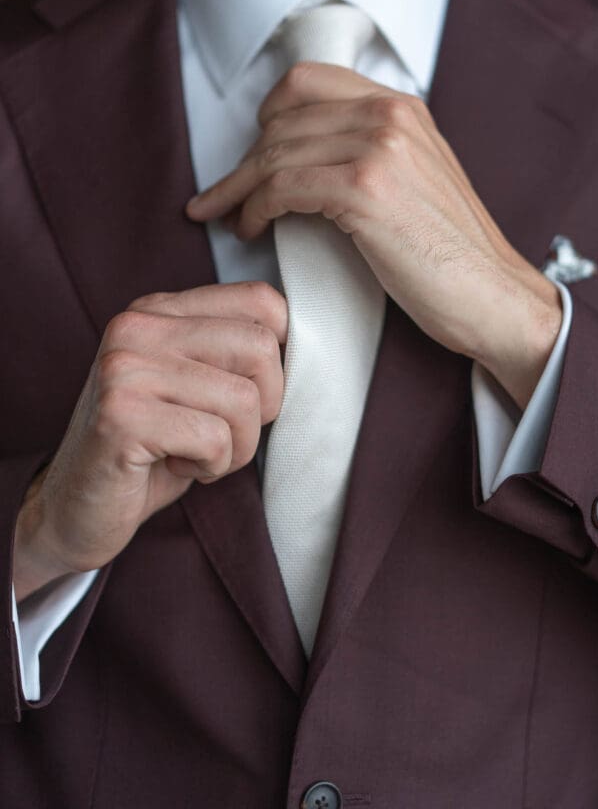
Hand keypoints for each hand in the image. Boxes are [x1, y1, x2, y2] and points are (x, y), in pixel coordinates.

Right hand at [13, 283, 286, 600]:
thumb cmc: (152, 450)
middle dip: (262, 406)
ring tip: (196, 453)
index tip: (252, 395)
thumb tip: (308, 343)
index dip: (280, 358)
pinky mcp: (120, 414)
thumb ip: (236, 353)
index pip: (263, 301)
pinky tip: (175, 466)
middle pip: (260, 347)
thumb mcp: (198, 388)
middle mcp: (138, 326)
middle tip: (224, 434)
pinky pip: (214, 438)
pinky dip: (212, 466)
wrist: (77, 509)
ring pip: (243, 399)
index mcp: (161, 309)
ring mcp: (124, 366)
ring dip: (236, 446)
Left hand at [186, 63, 561, 408]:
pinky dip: (254, 208)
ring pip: (275, 152)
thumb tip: (302, 156)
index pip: (307, 81)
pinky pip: (282, 185)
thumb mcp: (415, 179)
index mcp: (402, 106)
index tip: (250, 154)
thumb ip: (369, 151)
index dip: (267, 116)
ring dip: (238, 188)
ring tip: (227, 218)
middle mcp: (390, 114)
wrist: (494, 296)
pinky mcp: (366, 189)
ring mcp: (380, 147)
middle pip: (282, 118)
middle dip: (242, 161)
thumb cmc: (451, 254)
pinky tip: (250, 228)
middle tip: (222, 196)